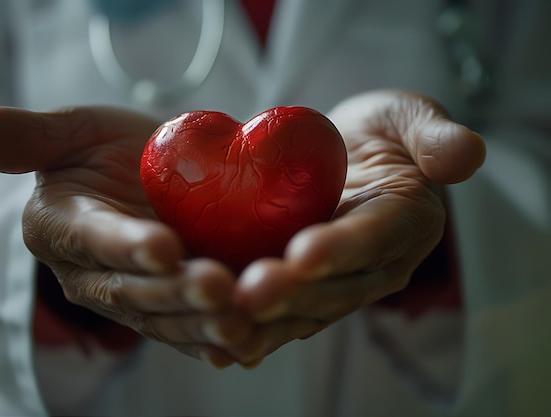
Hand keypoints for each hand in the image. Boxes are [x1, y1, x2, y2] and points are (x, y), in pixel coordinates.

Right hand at [0, 106, 252, 366]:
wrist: (148, 179)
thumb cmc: (107, 151)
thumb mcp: (76, 131)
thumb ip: (30, 136)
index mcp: (66, 229)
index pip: (93, 240)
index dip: (125, 244)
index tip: (162, 245)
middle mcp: (97, 275)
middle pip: (135, 291)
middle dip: (175, 292)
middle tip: (216, 286)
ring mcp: (138, 298)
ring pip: (167, 320)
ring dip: (203, 324)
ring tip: (240, 322)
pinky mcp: (174, 309)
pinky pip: (192, 331)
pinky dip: (218, 340)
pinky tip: (248, 344)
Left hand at [230, 90, 485, 364]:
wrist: (346, 152)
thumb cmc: (379, 130)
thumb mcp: (407, 116)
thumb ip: (434, 135)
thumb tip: (468, 155)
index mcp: (406, 222)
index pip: (375, 236)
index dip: (343, 247)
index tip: (304, 253)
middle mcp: (376, 264)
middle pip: (336, 285)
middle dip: (295, 293)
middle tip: (251, 293)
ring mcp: (338, 281)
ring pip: (304, 310)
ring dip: (267, 320)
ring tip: (225, 321)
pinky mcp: (305, 287)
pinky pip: (281, 311)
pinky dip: (251, 325)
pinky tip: (215, 334)